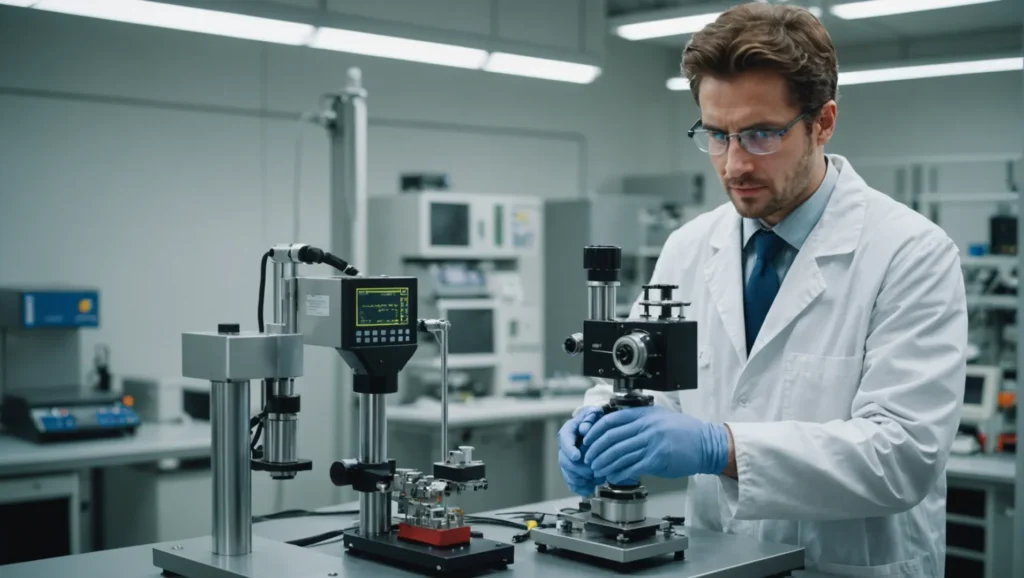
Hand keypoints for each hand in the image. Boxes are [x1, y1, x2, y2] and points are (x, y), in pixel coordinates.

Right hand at [558, 406, 604, 495]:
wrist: (597, 429)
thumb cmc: (595, 420)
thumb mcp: (594, 414)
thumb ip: (591, 416)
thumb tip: (588, 424)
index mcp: (569, 431)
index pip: (564, 440)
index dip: (569, 449)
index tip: (577, 456)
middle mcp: (565, 446)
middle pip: (564, 460)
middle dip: (577, 468)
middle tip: (591, 472)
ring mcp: (568, 459)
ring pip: (567, 472)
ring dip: (579, 479)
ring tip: (594, 480)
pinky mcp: (572, 470)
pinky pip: (571, 481)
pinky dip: (579, 487)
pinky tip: (588, 489)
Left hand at [582, 406, 728, 483]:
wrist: (706, 444)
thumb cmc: (684, 431)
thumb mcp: (659, 417)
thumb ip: (638, 421)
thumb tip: (615, 430)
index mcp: (644, 414)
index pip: (611, 421)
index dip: (595, 432)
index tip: (588, 441)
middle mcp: (646, 427)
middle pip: (611, 438)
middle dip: (595, 451)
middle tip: (589, 459)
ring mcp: (652, 443)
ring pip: (619, 454)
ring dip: (604, 464)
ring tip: (597, 470)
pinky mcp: (657, 459)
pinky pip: (632, 467)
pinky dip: (619, 473)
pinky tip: (613, 476)